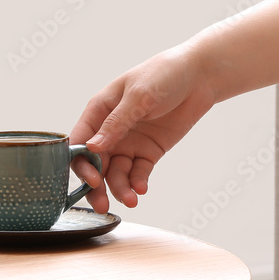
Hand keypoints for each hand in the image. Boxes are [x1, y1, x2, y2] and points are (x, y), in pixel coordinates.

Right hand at [70, 50, 215, 212]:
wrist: (199, 77)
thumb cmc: (164, 75)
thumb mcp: (139, 96)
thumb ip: (117, 122)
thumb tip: (92, 147)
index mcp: (99, 110)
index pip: (80, 141)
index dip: (81, 163)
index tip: (91, 180)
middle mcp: (110, 129)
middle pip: (96, 163)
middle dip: (97, 185)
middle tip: (102, 204)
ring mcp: (130, 141)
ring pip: (117, 172)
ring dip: (120, 187)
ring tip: (131, 200)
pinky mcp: (149, 151)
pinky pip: (139, 171)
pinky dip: (138, 182)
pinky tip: (141, 189)